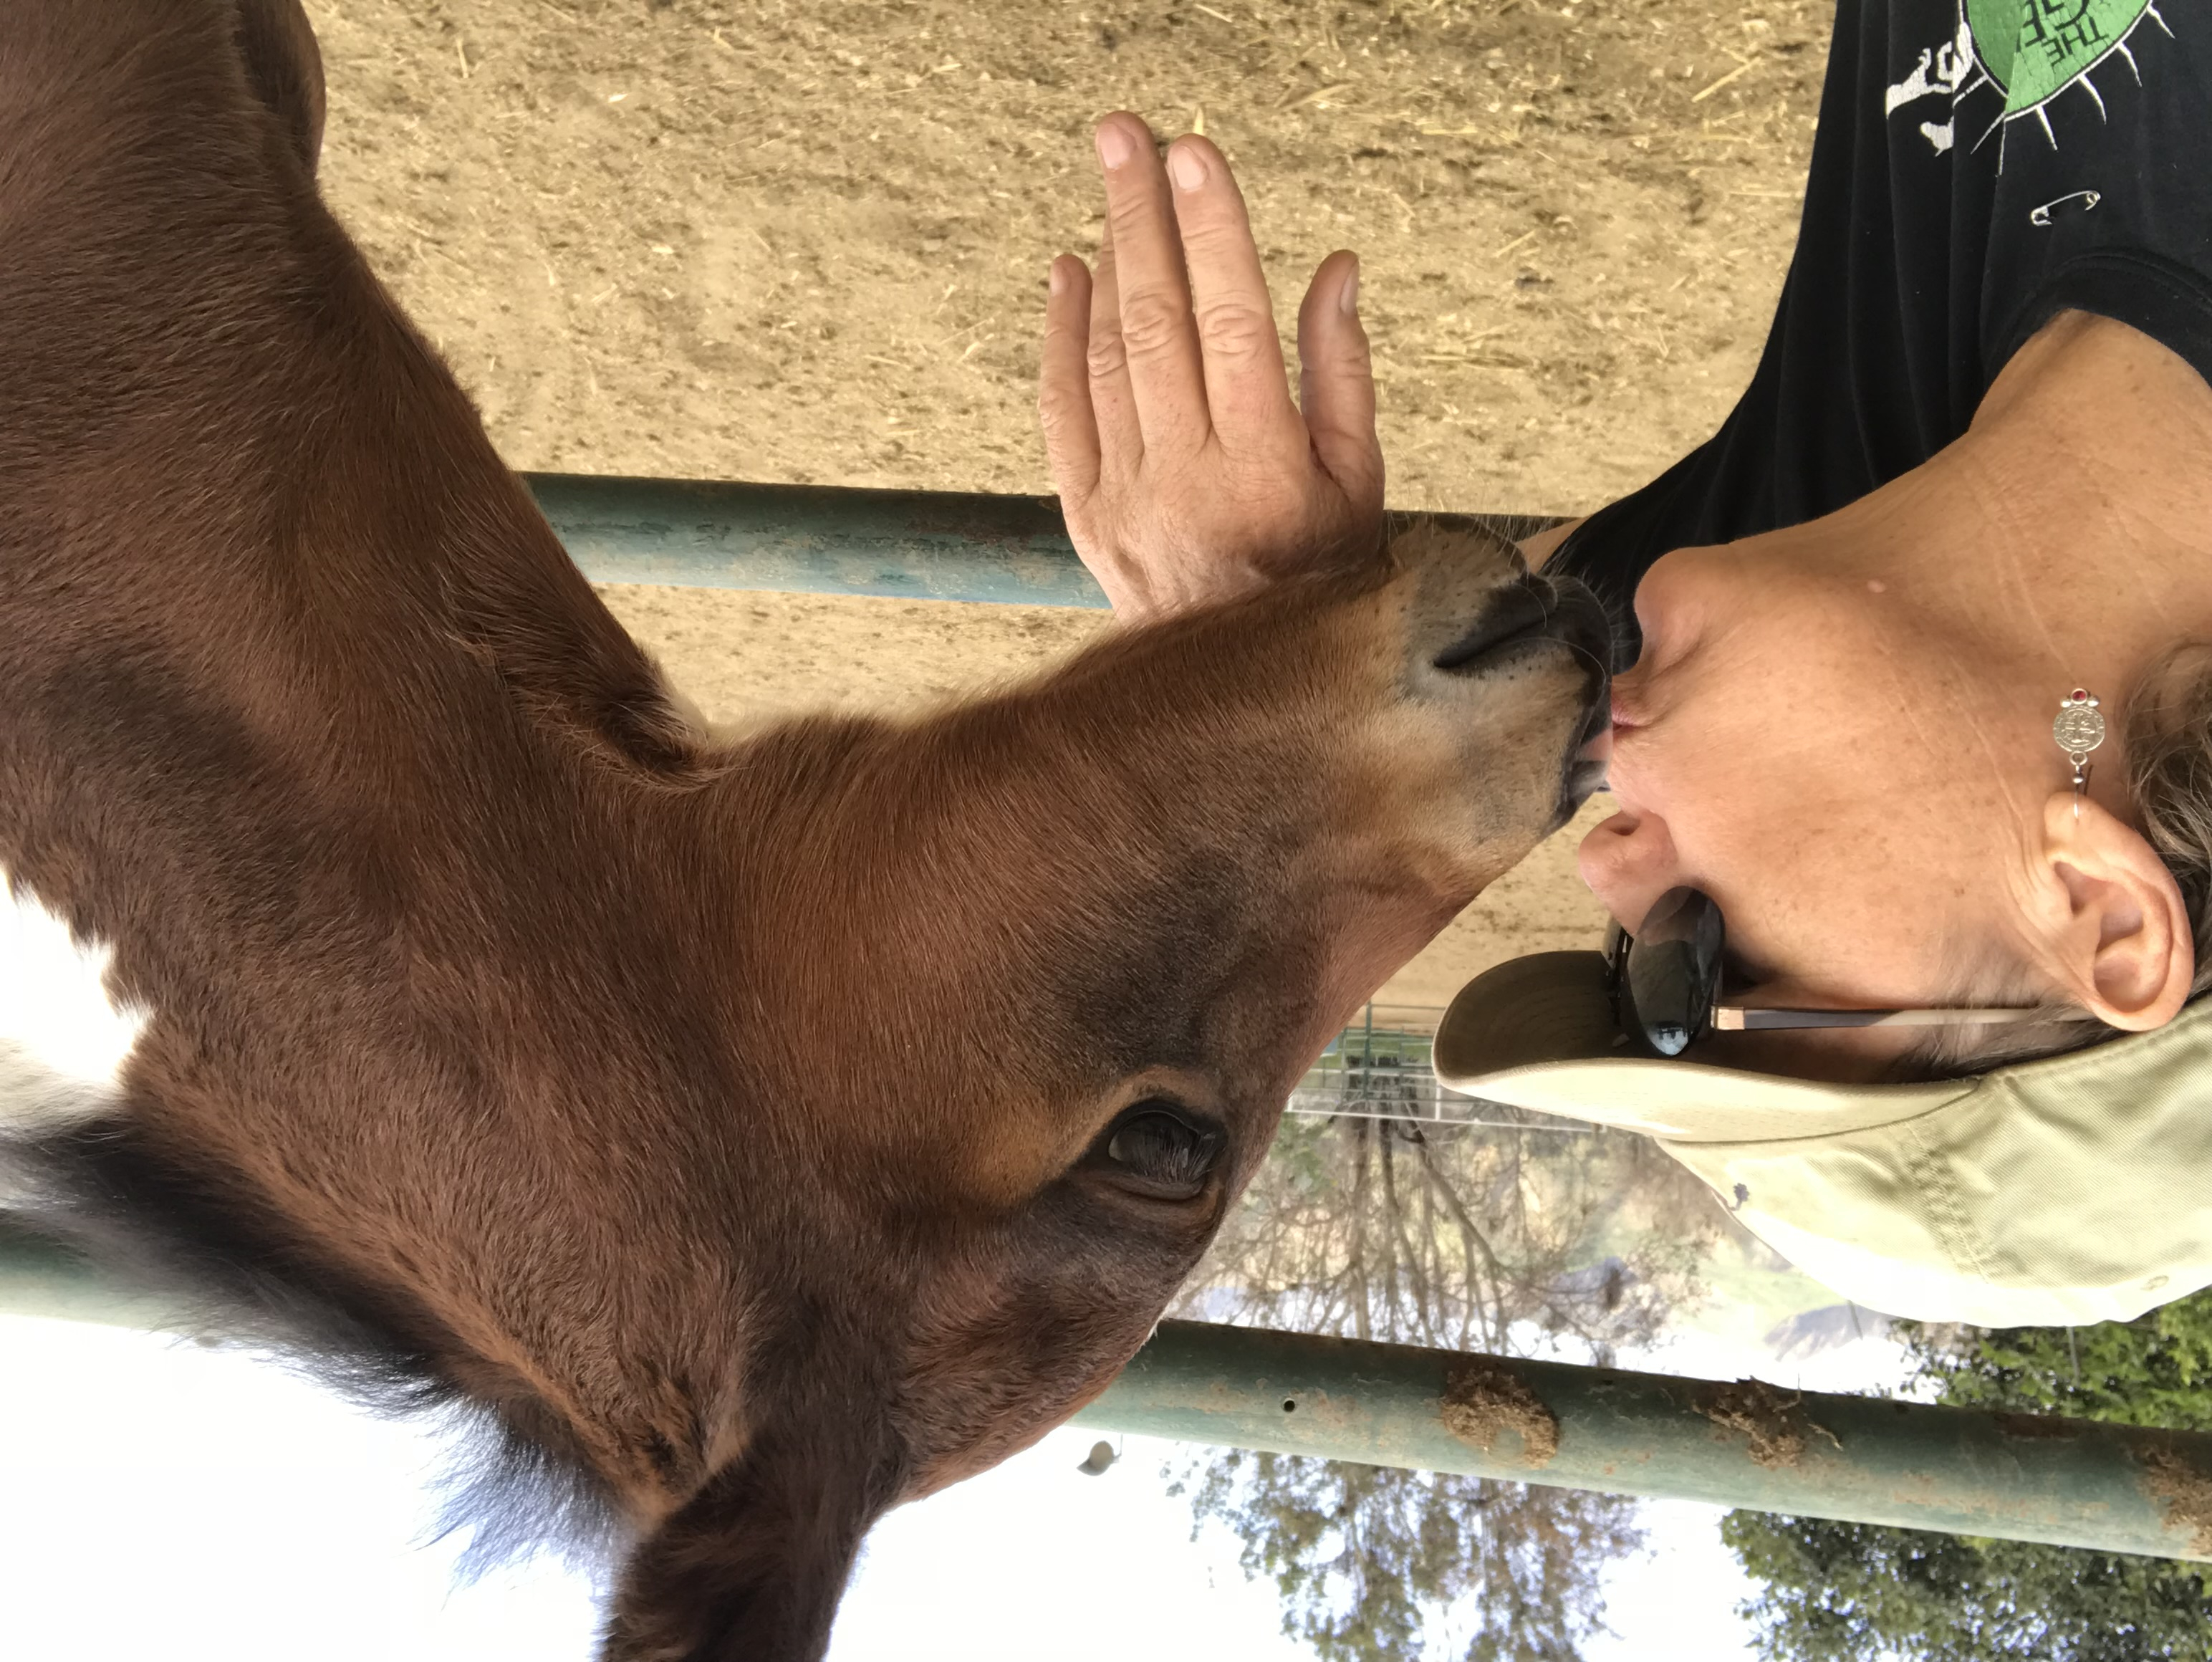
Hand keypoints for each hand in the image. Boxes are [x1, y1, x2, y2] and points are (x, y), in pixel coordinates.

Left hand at [1039, 114, 1384, 621]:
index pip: (1232, 324)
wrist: (1242, 694)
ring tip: (1110, 179)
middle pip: (1156, 322)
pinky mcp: (1085, 517)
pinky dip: (1062, 337)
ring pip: (1107, 357)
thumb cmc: (1318, 579)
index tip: (1195, 154)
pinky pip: (1062, 410)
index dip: (1212, 233)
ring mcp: (1125, 500)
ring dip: (1108, 259)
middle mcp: (1185, 481)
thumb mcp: (1358, 485)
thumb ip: (1343, 374)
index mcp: (1264, 471)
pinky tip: (1069, 274)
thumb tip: (1334, 267)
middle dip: (1141, 217)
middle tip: (1125, 134)